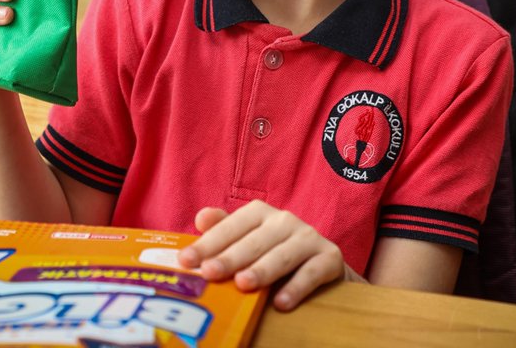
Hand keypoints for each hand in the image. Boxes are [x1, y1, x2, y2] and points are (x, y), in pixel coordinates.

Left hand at [177, 201, 353, 310]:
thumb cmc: (273, 253)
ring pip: (283, 255)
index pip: (231, 226)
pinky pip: (312, 272)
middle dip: (230, 257)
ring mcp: (308, 237)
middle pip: (254, 241)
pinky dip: (297, 287)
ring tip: (243, 284)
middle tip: (210, 272)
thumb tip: (200, 218)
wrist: (320, 264)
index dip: (208, 243)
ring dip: (262, 269)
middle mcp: (284, 220)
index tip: (186, 260)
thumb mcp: (247, 240)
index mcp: (260, 213)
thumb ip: (224, 230)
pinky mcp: (330, 257)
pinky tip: (280, 303)